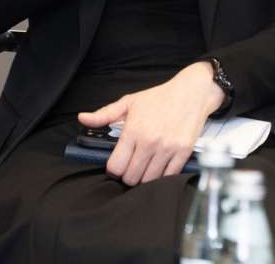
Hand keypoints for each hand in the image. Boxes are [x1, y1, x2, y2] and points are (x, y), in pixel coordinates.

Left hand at [78, 62, 224, 185]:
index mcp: (133, 130)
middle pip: (131, 178)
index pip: (116, 166)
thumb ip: (104, 114)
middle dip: (128, 175)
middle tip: (131, 167)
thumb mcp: (129, 102)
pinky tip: (159, 167)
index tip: (117, 166)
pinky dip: (162, 176)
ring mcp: (167, 148)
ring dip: (144, 178)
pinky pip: (168, 177)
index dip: (113, 170)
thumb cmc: (159, 97)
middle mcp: (149, 142)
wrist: (191, 93)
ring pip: (148, 181)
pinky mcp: (183, 153)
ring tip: (144, 167)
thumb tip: (82, 118)